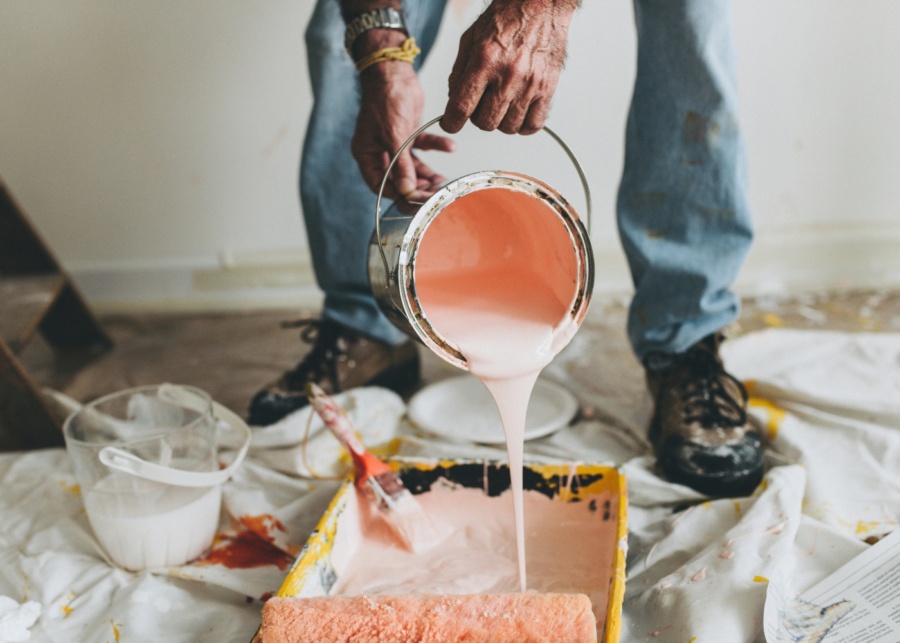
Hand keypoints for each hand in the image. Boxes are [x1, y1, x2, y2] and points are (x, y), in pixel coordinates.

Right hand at [351, 59, 453, 201]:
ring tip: (445, 181)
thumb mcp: (394, 135)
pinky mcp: (408, 134)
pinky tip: (450, 147)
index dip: (399, 196)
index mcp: (366, 154)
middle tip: (436, 194)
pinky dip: (436, 148)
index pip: (380, 186)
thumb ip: (401, 164)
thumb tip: (407, 191)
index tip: (417, 202)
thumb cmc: (385, 98)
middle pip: (398, 180)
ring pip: (412, 168)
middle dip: (418, 188)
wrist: (393, 71)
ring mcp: (394, 144)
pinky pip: (423, 147)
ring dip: (428, 174)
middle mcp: (379, 152)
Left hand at [441, 0, 577, 134]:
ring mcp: (530, 84)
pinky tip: (518, 113)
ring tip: (500, 105)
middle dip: (477, 118)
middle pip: (485, 122)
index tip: (451, 124)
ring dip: (500, 121)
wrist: (541, 4)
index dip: (452, 122)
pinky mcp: (547, 88)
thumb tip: (454, 99)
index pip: (462, 107)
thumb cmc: (507, 18)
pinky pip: (534, 124)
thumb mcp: (471, 38)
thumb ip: (459, 71)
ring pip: (508, 127)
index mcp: (485, 61)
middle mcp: (508, 75)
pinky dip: (523, 125)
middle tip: (480, 104)